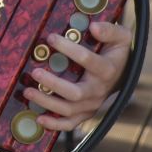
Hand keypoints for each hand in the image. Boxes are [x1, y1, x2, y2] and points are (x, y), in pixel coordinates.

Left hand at [24, 18, 132, 132]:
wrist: (123, 73)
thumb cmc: (117, 51)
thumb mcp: (121, 37)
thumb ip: (110, 30)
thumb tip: (94, 27)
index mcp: (107, 70)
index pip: (87, 60)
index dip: (68, 48)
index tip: (50, 38)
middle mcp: (99, 91)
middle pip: (75, 93)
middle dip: (53, 84)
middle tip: (35, 72)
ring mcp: (92, 104)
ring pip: (68, 109)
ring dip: (47, 102)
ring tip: (27, 91)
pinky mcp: (85, 113)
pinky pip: (70, 124)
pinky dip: (55, 125)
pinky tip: (38, 118)